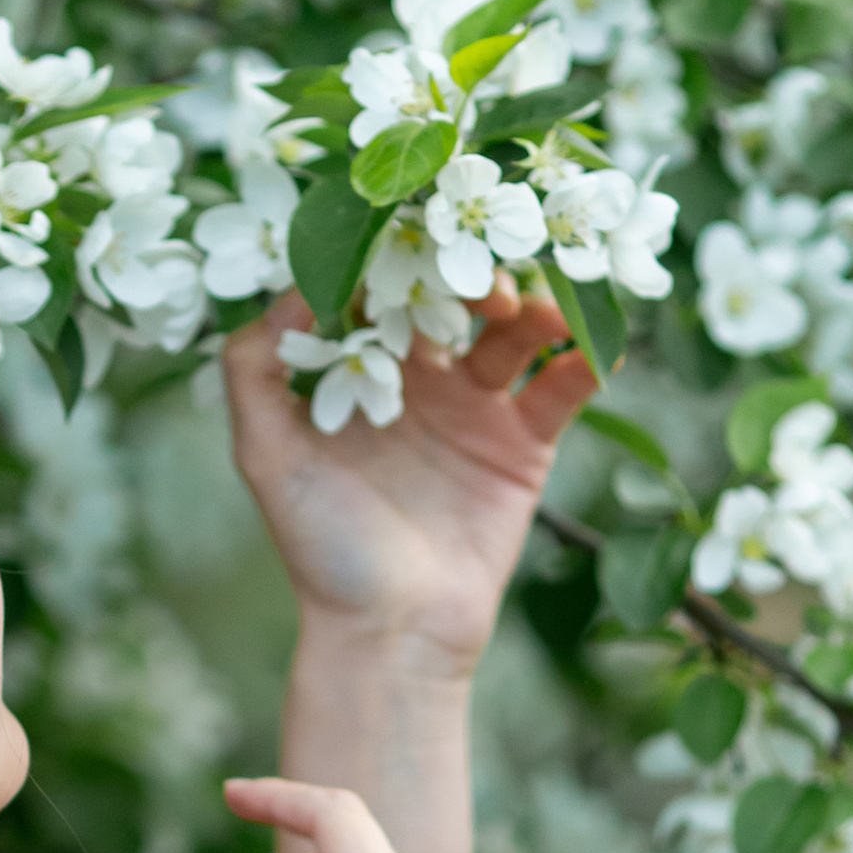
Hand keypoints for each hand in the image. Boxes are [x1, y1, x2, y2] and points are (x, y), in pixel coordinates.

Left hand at [221, 284, 593, 675]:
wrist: (390, 630)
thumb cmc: (320, 545)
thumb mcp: (264, 452)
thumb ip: (256, 367)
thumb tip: (293, 283)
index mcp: (360, 370)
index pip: (385, 290)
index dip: (400, 254)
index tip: (415, 222)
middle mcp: (421, 380)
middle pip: (457, 299)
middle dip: (473, 271)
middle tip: (486, 265)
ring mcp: (477, 409)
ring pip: (514, 334)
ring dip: (532, 307)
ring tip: (537, 306)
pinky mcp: (525, 445)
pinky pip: (561, 389)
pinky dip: (584, 360)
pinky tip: (597, 341)